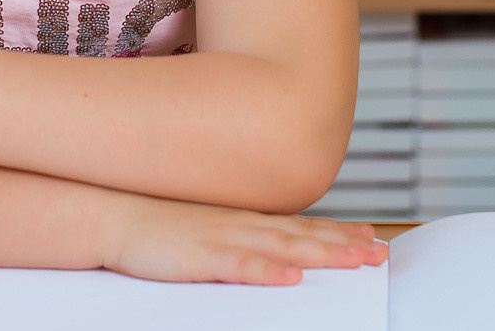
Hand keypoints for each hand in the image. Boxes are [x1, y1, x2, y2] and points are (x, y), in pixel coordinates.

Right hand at [102, 194, 388, 284]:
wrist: (114, 214)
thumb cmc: (160, 227)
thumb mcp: (209, 228)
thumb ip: (242, 236)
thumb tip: (273, 251)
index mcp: (246, 219)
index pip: (303, 226)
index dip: (340, 232)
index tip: (372, 238)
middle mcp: (242, 224)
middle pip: (304, 236)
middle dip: (344, 244)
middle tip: (380, 253)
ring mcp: (223, 237)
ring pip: (282, 248)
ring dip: (320, 254)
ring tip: (353, 262)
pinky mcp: (201, 256)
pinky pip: (240, 266)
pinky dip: (267, 271)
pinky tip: (291, 279)